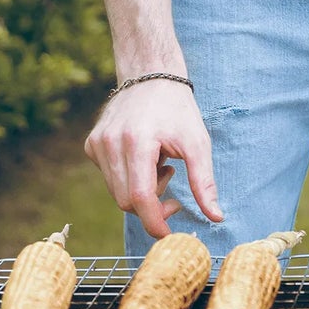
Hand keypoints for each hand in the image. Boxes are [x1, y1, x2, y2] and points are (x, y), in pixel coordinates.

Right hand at [84, 79, 222, 238]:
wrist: (151, 75)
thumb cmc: (178, 109)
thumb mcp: (197, 142)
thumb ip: (204, 182)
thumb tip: (216, 218)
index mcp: (137, 141)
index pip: (139, 197)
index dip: (154, 221)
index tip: (168, 233)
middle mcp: (111, 143)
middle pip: (126, 200)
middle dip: (151, 204)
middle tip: (172, 181)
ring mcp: (97, 143)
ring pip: (116, 191)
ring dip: (140, 188)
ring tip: (159, 162)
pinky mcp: (91, 144)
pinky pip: (108, 177)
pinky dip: (128, 176)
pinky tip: (143, 155)